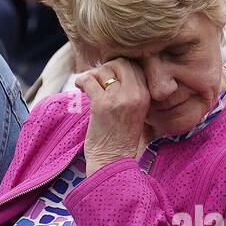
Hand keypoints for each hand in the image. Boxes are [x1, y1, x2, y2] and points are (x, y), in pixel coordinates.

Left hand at [77, 58, 149, 174]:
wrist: (112, 162)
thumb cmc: (121, 138)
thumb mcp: (135, 111)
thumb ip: (130, 90)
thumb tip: (113, 67)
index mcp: (146, 95)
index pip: (135, 65)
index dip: (119, 66)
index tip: (109, 76)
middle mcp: (136, 94)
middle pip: (121, 63)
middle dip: (106, 68)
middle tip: (98, 80)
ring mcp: (119, 99)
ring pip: (104, 70)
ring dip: (93, 76)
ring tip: (88, 86)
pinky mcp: (102, 105)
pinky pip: (90, 80)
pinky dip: (81, 81)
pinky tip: (79, 87)